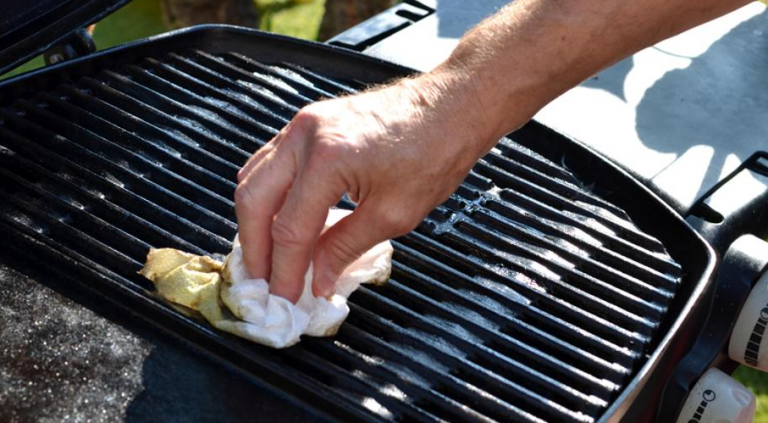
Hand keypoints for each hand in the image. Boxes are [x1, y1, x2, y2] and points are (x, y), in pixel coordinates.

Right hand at [234, 70, 505, 301]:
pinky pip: (270, 162)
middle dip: (255, 247)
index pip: (290, 229)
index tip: (284, 298)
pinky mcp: (309, 122)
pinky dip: (268, 195)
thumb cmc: (435, 152)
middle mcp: (306, 136)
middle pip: (254, 200)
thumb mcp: (394, 213)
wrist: (452, 106)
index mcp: (327, 158)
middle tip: (262, 282)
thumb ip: (345, 248)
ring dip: (256, 221)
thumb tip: (317, 279)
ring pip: (255, 178)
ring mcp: (303, 124)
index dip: (285, 270)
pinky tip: (275, 219)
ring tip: (266, 257)